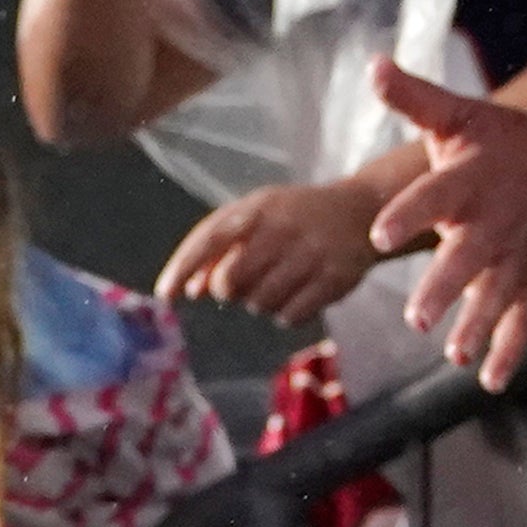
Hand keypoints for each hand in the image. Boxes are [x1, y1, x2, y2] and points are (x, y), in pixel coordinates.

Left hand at [159, 171, 398, 323]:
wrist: (362, 211)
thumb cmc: (293, 218)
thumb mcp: (255, 217)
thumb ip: (218, 248)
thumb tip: (187, 291)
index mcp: (257, 208)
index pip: (208, 239)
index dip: (182, 268)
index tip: (165, 296)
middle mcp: (283, 228)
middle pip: (229, 283)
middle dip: (228, 290)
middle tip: (242, 283)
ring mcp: (311, 254)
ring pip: (259, 304)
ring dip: (259, 303)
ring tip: (276, 283)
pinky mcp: (334, 279)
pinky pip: (289, 317)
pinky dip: (285, 315)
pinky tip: (297, 295)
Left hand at [363, 59, 526, 389]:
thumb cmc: (501, 138)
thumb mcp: (458, 115)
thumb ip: (413, 98)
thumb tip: (372, 65)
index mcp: (470, 179)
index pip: (434, 195)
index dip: (407, 214)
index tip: (378, 237)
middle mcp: (494, 220)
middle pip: (467, 256)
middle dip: (445, 286)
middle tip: (417, 316)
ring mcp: (515, 253)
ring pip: (497, 294)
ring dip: (478, 325)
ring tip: (455, 355)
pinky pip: (524, 317)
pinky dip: (511, 349)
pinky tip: (491, 381)